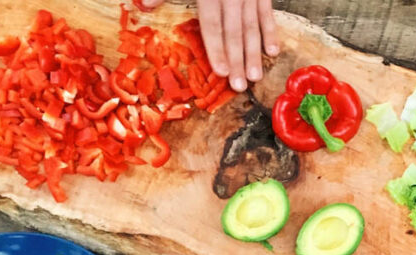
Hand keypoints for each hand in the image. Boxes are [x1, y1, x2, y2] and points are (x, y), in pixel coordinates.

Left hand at [141, 0, 278, 91]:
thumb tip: (143, 5)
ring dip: (254, 53)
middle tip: (241, 85)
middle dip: (238, 60)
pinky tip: (272, 51)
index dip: (216, 48)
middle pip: (234, 31)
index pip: (213, 24)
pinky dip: (271, 32)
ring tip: (256, 76)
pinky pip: (267, 13)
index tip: (220, 71)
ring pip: (252, 27)